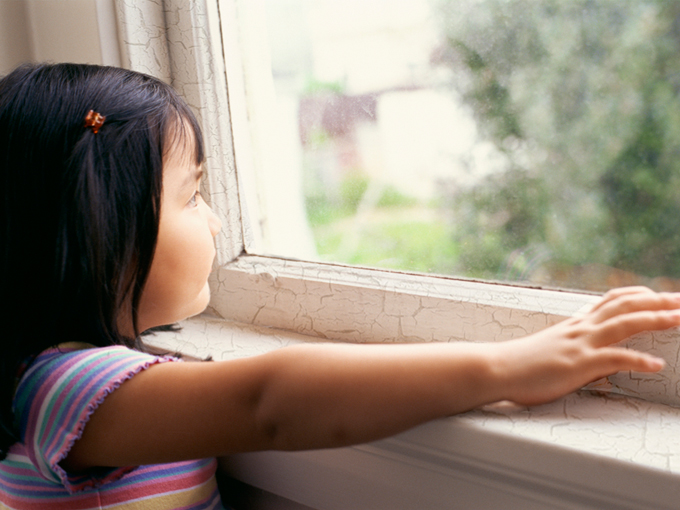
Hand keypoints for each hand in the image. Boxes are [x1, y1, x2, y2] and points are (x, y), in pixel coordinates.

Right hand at [491, 287, 679, 405]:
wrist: (495, 368)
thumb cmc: (520, 364)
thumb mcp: (553, 352)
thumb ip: (579, 354)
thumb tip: (604, 367)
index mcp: (574, 324)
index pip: (611, 300)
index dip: (639, 295)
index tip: (660, 294)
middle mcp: (580, 329)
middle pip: (624, 306)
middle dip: (657, 301)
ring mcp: (579, 344)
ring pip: (624, 324)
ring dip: (655, 320)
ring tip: (679, 318)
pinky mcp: (577, 364)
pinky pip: (613, 359)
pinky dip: (638, 361)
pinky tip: (656, 365)